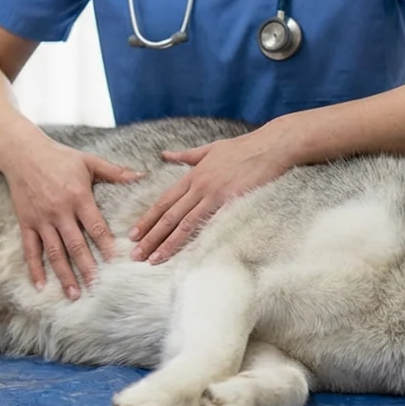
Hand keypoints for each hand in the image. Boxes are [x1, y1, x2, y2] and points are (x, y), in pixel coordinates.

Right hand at [0, 140, 143, 299]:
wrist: (22, 153)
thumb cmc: (59, 157)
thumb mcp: (89, 161)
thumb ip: (115, 172)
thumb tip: (142, 176)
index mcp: (78, 197)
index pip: (96, 227)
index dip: (106, 246)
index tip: (116, 263)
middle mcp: (60, 211)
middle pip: (76, 245)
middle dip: (87, 268)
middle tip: (97, 288)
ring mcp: (42, 219)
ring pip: (54, 252)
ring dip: (64, 275)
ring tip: (74, 294)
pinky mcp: (27, 223)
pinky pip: (30, 250)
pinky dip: (35, 269)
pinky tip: (41, 286)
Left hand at [129, 127, 292, 264]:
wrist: (270, 146)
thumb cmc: (244, 147)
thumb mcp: (209, 148)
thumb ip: (186, 155)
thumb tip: (165, 154)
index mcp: (193, 175)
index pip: (164, 201)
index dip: (148, 219)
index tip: (134, 234)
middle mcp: (198, 186)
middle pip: (169, 216)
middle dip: (150, 237)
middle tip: (135, 254)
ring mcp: (213, 195)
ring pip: (184, 224)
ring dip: (167, 243)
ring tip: (153, 259)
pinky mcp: (230, 203)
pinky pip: (208, 224)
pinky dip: (195, 239)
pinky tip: (185, 253)